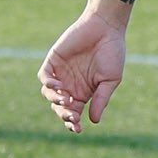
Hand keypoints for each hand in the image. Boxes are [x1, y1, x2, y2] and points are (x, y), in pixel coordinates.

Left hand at [38, 13, 126, 133]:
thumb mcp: (110, 80)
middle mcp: (70, 85)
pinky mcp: (53, 61)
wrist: (106, 29)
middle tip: (71, 116)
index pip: (74, 112)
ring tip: (66, 99)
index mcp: (85, 92)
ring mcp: (60, 73)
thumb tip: (93, 121)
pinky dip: (48, 84)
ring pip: (49, 94)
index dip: (73, 122)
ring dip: (55, 100)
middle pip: (60, 106)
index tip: (78, 128)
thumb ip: (101, 99)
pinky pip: (44, 77)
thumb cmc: (113, 54)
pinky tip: (59, 86)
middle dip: (64, 114)